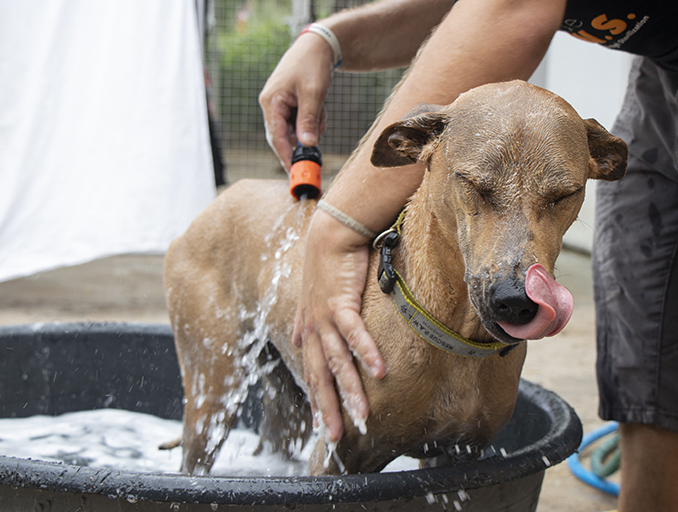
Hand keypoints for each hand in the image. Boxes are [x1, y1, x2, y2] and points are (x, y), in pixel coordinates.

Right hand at [259, 32, 334, 170]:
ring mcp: (279, 104)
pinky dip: (312, 119)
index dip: (285, 156)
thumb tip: (307, 145)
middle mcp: (271, 105)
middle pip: (283, 136)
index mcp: (271, 102)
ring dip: (310, 127)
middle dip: (302, 141)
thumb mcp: (313, 94)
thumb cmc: (312, 65)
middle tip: (316, 149)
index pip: (276, 137)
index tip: (296, 172)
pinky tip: (319, 107)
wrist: (318, 45)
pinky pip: (299, 121)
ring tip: (321, 111)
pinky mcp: (289, 104)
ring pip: (294, 129)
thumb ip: (309, 120)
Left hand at [292, 210, 385, 441]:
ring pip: (337, 361)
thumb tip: (298, 337)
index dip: (316, 400)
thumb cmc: (326, 263)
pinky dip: (366, 352)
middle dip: (328, 408)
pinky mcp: (340, 303)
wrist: (331, 232)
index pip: (310, 372)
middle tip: (337, 436)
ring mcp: (325, 317)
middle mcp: (312, 328)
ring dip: (350, 390)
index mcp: (308, 330)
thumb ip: (305, 320)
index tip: (322, 425)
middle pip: (319, 376)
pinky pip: (354, 333)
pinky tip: (379, 372)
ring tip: (363, 414)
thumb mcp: (312, 297)